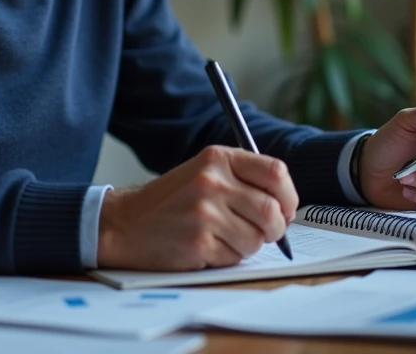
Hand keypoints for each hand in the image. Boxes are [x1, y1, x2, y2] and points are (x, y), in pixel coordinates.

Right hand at [97, 145, 298, 270]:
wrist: (126, 223)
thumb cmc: (172, 200)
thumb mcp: (205, 172)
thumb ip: (243, 179)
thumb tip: (286, 204)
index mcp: (218, 158)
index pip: (276, 172)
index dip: (289, 196)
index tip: (286, 208)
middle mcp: (212, 181)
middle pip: (272, 210)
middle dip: (275, 228)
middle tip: (266, 232)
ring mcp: (205, 212)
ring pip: (257, 238)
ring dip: (249, 245)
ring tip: (226, 237)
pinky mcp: (199, 242)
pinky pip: (236, 257)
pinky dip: (229, 257)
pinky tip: (208, 247)